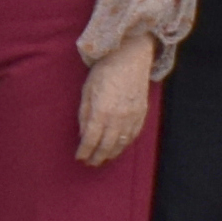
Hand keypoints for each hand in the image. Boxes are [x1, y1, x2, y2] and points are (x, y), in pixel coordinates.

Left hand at [72, 40, 157, 167]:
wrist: (130, 57)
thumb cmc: (104, 71)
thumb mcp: (87, 90)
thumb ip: (84, 114)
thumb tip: (83, 134)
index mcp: (101, 111)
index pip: (91, 139)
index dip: (84, 151)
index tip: (79, 157)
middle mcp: (118, 117)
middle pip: (106, 145)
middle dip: (97, 157)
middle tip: (90, 163)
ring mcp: (132, 117)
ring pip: (121, 143)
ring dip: (111, 154)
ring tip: (102, 159)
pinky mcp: (142, 114)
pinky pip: (133, 135)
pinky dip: (124, 145)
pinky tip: (118, 147)